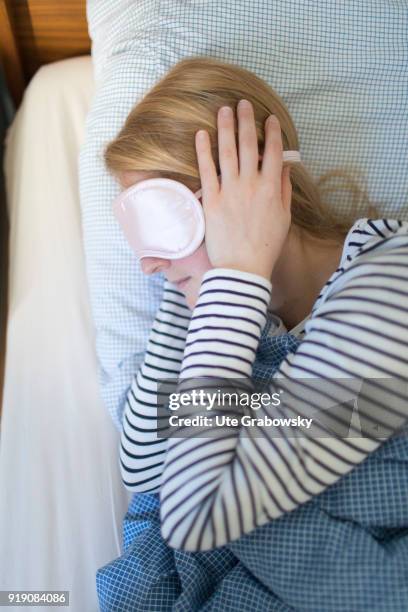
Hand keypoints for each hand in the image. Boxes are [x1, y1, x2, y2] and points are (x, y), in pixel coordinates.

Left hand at [195, 99, 291, 279]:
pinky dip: (204, 150)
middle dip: (247, 121)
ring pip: (228, 152)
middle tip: (243, 103)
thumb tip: (283, 167)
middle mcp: (251, 184)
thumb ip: (283, 189)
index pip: (273, 152)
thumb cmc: (266, 245)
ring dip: (226, 128)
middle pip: (249, 145)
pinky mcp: (212, 200)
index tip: (269, 118)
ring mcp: (230, 190)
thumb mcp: (284, 218)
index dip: (272, 132)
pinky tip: (202, 134)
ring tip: (224, 110)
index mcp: (271, 188)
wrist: (243, 267)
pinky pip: (206, 170)